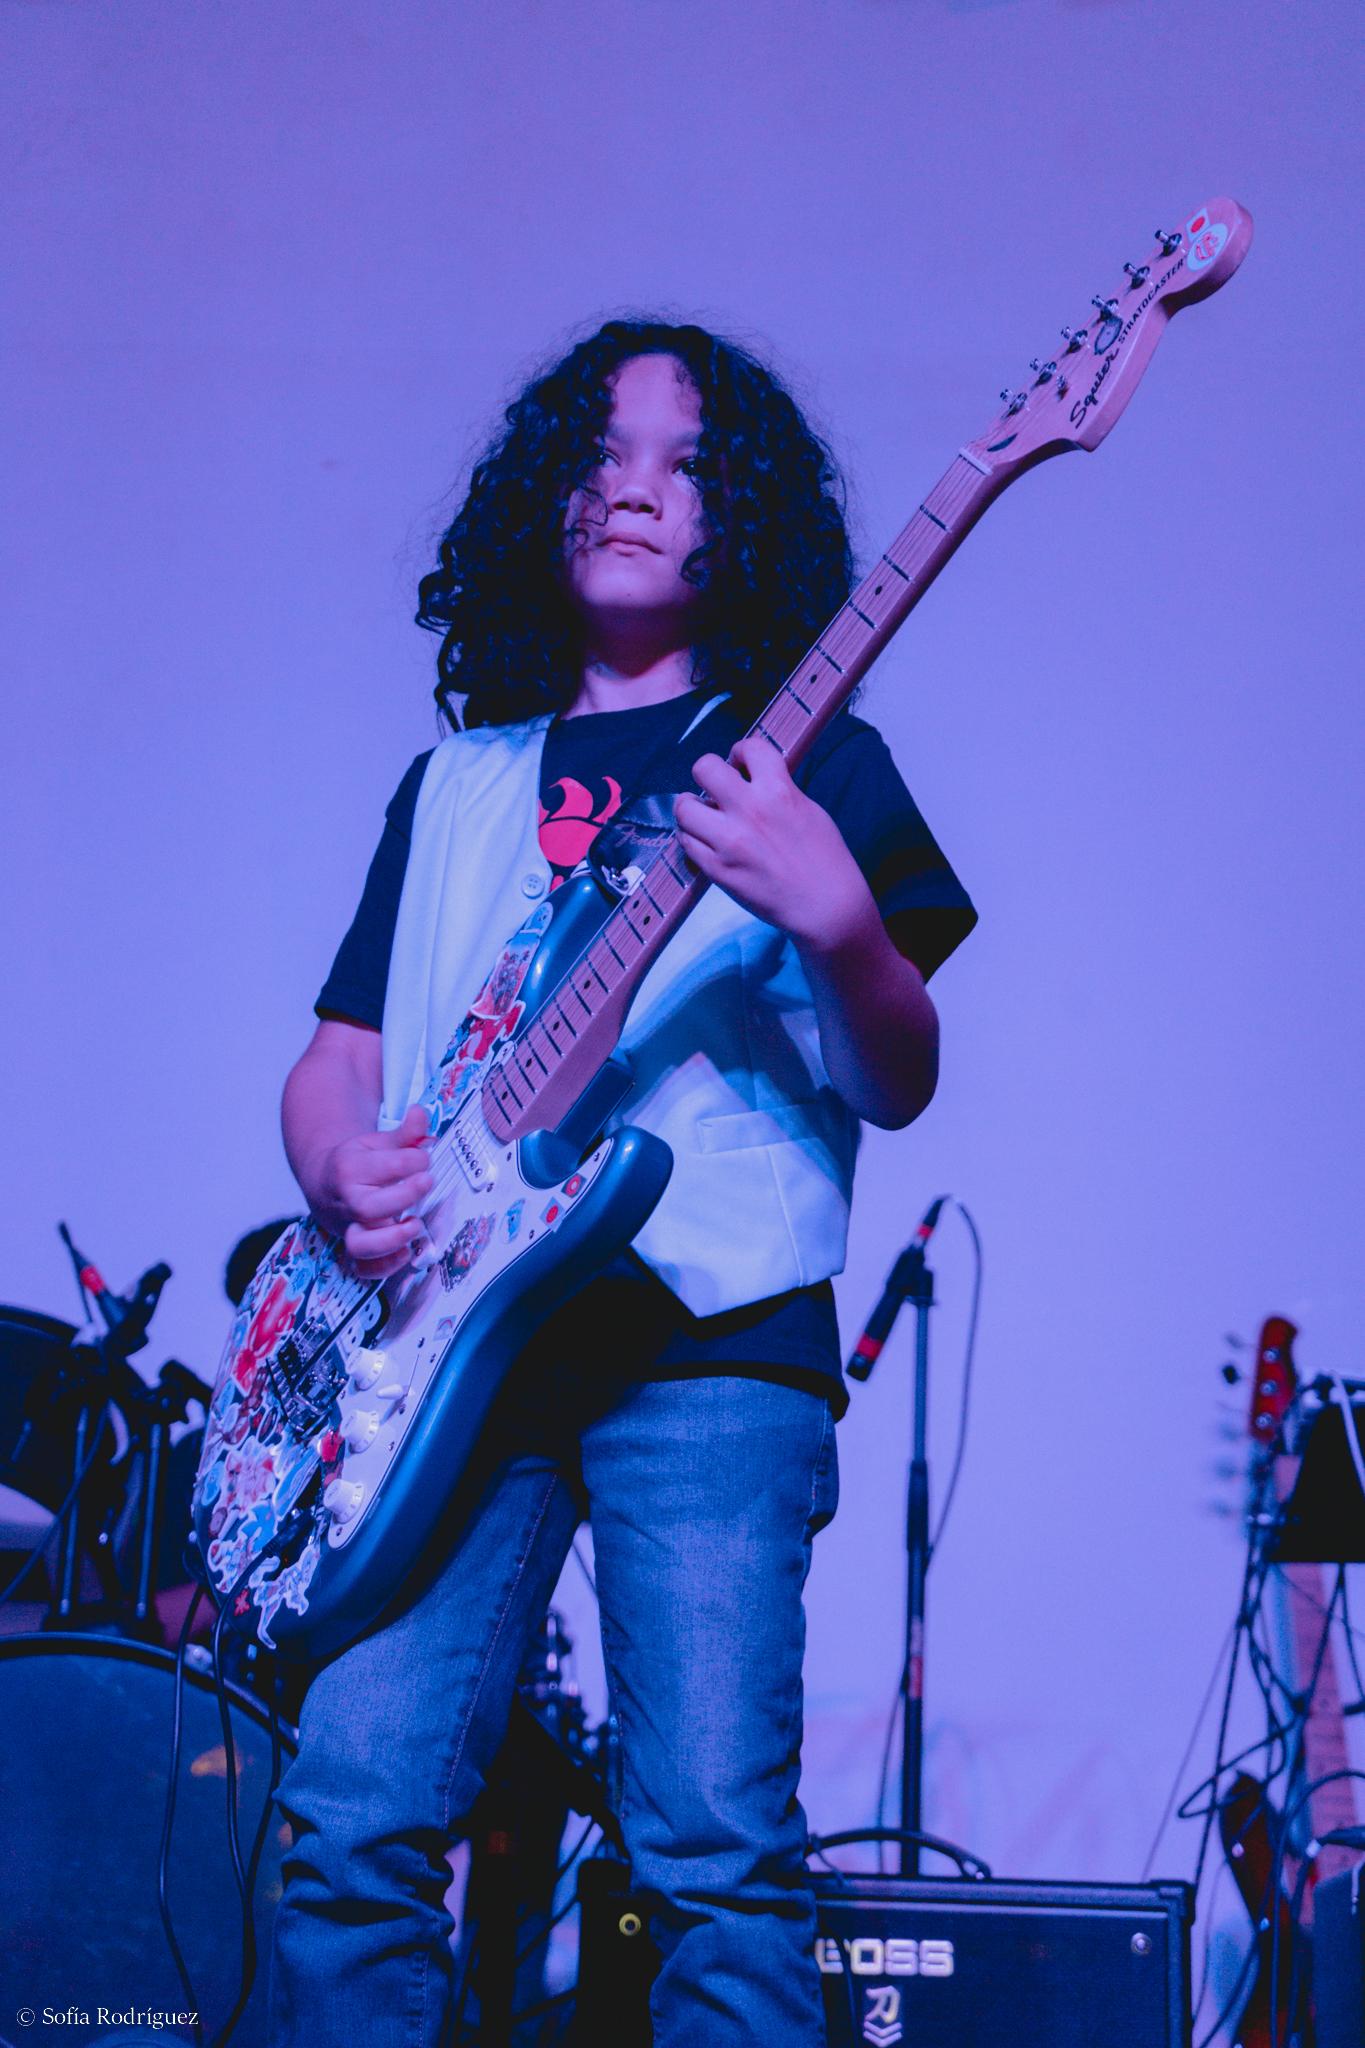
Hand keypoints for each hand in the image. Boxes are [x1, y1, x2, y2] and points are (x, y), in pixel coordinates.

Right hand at [314, 1103, 434, 1278]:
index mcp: (350, 1168)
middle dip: (404, 1196)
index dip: (414, 1160)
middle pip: (370, 1207)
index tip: (426, 1157)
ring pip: (361, 1244)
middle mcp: (346, 1201)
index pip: (385, 1166)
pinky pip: (363, 1269)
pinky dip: (383, 1268)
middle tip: (427, 1182)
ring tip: (416, 1225)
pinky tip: (406, 1253)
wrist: (324, 1181)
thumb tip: (422, 1114)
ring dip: (391, 1239)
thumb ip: (405, 1133)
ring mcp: (348, 1228)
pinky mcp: (352, 1249)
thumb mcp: (377, 1142)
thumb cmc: (358, 1162)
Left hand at [673, 736, 871, 946]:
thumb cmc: (825, 860)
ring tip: (703, 815)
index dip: (741, 752)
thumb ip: (778, 790)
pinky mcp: (717, 869)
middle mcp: (750, 811)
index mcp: (779, 792)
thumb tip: (751, 779)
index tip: (740, 763)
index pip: (750, 747)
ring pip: (684, 808)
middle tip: (716, 787)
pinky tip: (705, 840)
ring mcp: (729, 842)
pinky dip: (692, 837)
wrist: (826, 906)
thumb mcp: (808, 810)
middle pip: (704, 768)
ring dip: (691, 808)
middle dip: (709, 773)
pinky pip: (686, 842)